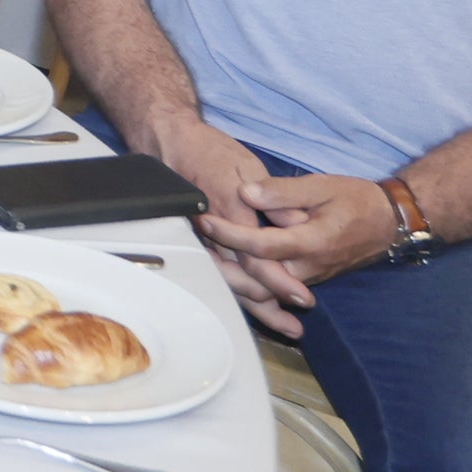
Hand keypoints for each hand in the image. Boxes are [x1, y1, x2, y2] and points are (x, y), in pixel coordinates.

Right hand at [131, 112, 320, 334]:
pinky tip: (255, 306)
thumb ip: (274, 197)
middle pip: (242, 280)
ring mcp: (205, 240)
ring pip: (230, 284)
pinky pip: (220, 275)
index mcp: (231, 212)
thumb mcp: (247, 165)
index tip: (301, 298)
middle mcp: (216, 233)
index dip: (279, 280)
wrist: (171, 144)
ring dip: (256, 307)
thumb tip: (298, 221)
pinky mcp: (201, 242)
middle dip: (269, 306)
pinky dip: (239, 294)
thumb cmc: (210, 152)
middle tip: (294, 327)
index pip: (257, 257)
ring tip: (284, 327)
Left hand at [201, 171, 403, 302]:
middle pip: (257, 277)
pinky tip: (227, 268)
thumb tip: (247, 192)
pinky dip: (250, 282)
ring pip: (265, 288)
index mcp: (311, 242)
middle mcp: (308, 268)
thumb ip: (283, 192)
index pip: (261, 245)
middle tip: (193, 244)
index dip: (229, 233)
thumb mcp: (321, 186)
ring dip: (234, 276)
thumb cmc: (356, 199)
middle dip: (223, 264)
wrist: (390, 223)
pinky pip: (275, 288)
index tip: (204, 218)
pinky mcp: (307, 279)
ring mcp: (309, 278)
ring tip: (202, 256)